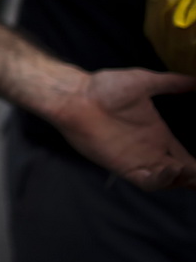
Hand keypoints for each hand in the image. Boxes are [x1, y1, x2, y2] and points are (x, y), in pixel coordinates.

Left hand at [52, 69, 195, 190]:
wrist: (76, 96)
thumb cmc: (105, 87)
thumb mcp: (145, 82)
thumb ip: (172, 83)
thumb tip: (195, 79)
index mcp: (159, 135)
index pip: (186, 157)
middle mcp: (151, 151)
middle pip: (181, 174)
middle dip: (194, 177)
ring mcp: (137, 160)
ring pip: (168, 181)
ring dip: (183, 179)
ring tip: (191, 170)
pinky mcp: (123, 166)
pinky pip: (146, 182)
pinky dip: (162, 181)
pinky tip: (171, 170)